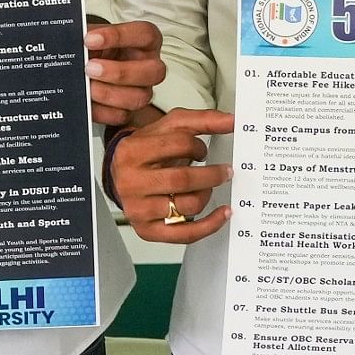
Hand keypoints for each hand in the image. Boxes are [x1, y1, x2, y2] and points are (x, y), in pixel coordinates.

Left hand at [84, 20, 166, 128]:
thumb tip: (67, 38)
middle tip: (89, 68)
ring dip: (109, 93)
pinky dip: (101, 110)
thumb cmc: (92, 48)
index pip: (144, 34)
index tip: (89, 39)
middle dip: (119, 72)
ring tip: (87, 87)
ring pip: (140, 97)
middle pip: (153, 71)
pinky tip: (86, 102)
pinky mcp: (129, 110)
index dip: (119, 36)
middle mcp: (148, 66)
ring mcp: (142, 90)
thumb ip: (82, 34)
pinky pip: (122, 115)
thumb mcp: (87, 35)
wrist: (81, 67)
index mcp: (144, 41)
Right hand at [110, 108, 232, 241]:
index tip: (202, 150)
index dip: (197, 146)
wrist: (123, 176)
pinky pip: (186, 234)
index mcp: (131, 151)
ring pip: (187, 205)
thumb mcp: (167, 129)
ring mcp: (137, 208)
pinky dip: (211, 224)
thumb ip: (201, 120)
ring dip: (207, 195)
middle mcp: (130, 181)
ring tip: (208, 188)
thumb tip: (232, 121)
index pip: (177, 144)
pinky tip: (222, 213)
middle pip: (183, 179)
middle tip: (225, 171)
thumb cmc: (147, 153)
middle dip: (212, 174)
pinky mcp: (147, 230)